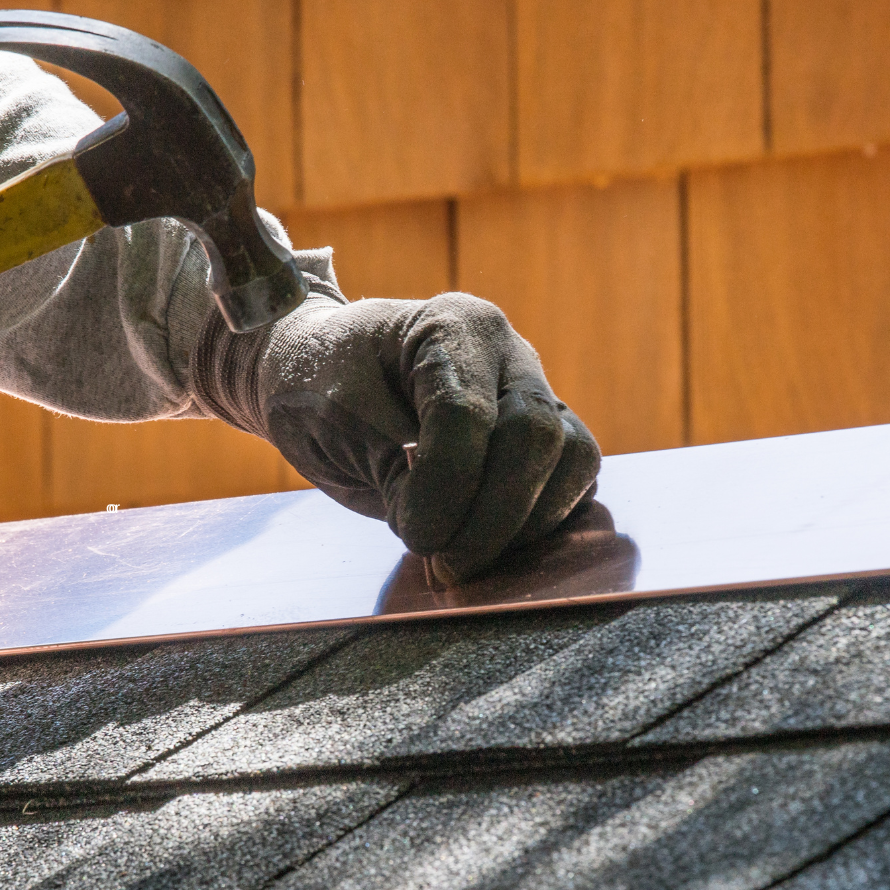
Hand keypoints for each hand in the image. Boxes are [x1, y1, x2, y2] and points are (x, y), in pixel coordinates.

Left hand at [193, 294, 599, 583]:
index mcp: (451, 325)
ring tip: (462, 555)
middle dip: (493, 516)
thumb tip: (450, 529)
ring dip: (525, 523)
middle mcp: (507, 353)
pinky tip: (485, 545)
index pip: (467, 415)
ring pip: (575, 459)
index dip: (445, 488)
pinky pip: (573, 483)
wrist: (314, 378)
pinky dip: (537, 524)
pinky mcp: (542, 439)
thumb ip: (395, 469)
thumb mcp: (335, 422)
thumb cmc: (316, 385)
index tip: (414, 536)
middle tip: (444, 563)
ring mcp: (533, 393)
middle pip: (538, 436)